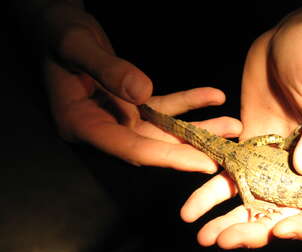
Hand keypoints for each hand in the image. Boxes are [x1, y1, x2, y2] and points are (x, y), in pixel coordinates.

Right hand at [42, 3, 240, 170]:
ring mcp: (119, 118)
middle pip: (154, 146)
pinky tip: (214, 97)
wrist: (57, 25)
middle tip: (227, 153)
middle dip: (192, 149)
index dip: (168, 158)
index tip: (202, 164)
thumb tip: (142, 93)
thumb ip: (108, 70)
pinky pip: (166, 107)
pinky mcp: (132, 104)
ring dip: (199, 128)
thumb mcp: (77, 46)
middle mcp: (104, 128)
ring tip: (232, 126)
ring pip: (165, 130)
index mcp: (82, 124)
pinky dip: (189, 103)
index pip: (131, 148)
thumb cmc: (58, 34)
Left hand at [182, 18, 301, 247]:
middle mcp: (299, 171)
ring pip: (250, 201)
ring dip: (227, 221)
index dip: (300, 225)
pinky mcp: (246, 150)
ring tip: (203, 236)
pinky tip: (192, 209)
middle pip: (278, 213)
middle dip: (252, 230)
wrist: (287, 39)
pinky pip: (228, 176)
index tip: (277, 230)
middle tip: (224, 239)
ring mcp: (270, 163)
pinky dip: (210, 194)